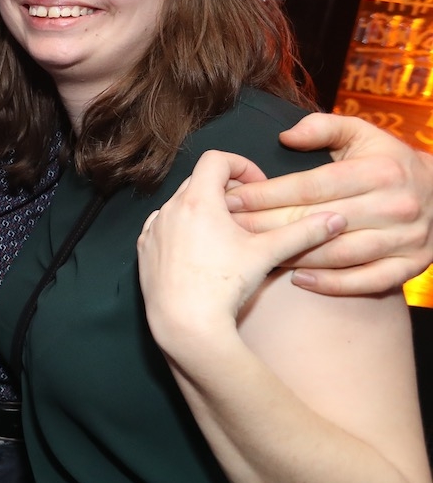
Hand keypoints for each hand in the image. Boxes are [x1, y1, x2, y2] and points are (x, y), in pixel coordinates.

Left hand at [139, 150, 345, 355]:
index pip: (215, 159)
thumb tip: (337, 218)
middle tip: (248, 214)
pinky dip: (182, 230)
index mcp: (197, 200)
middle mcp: (168, 209)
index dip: (241, 165)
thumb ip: (304, 232)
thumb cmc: (225, 285)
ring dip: (203, 211)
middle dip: (225, 191)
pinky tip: (202, 253)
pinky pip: (163, 228)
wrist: (185, 323)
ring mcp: (153, 230)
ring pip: (180, 206)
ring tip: (226, 236)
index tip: (258, 187)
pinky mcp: (144, 251)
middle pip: (198, 182)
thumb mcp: (268, 254)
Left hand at [223, 113, 432, 294]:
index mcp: (380, 171)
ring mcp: (407, 239)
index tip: (233, 199)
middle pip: (318, 221)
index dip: (267, 194)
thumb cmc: (387, 160)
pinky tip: (298, 278)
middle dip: (268, 225)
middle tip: (230, 230)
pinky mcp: (412, 265)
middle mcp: (396, 206)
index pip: (312, 186)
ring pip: (339, 255)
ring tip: (254, 253)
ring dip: (293, 256)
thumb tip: (285, 136)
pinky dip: (333, 284)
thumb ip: (323, 127)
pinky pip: (368, 281)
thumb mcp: (362, 133)